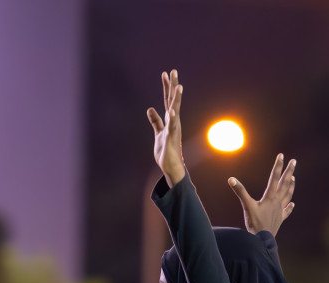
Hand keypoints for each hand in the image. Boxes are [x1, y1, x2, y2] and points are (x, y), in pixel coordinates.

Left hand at [145, 69, 186, 185]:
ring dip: (176, 98)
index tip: (165, 74)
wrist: (170, 166)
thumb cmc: (165, 150)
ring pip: (175, 110)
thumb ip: (155, 121)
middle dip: (173, 86)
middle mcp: (174, 121)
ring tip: (178, 86)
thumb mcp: (158, 132)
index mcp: (170, 119)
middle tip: (173, 70)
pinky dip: (173, 119)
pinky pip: (172, 127)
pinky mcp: (171, 138)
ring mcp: (174, 128)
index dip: (166, 87)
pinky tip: (172, 111)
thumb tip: (150, 109)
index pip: (167, 100)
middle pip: (173, 100)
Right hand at [229, 153, 296, 236]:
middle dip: (289, 171)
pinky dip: (289, 207)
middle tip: (294, 161)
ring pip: (288, 195)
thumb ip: (240, 192)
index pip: (274, 178)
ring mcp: (280, 210)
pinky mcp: (280, 219)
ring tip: (293, 178)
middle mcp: (277, 201)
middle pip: (285, 183)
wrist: (262, 240)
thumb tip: (231, 179)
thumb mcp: (247, 206)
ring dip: (291, 186)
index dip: (278, 166)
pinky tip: (292, 204)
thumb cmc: (255, 223)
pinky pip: (286, 211)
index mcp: (270, 197)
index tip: (282, 155)